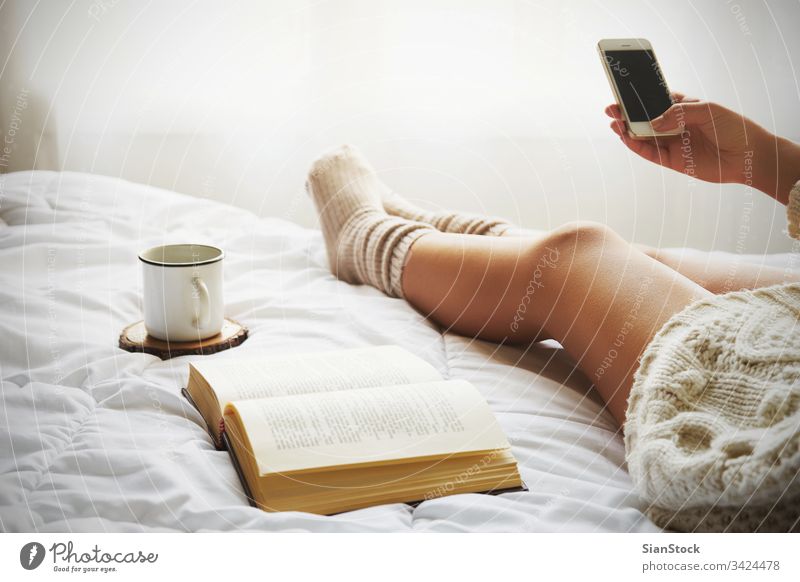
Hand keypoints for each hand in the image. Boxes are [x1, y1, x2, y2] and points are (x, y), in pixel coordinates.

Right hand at [605, 94, 799, 203]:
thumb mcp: (708, 110)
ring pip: (643, 136)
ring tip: (614, 123)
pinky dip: (636, 146)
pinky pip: (649, 153)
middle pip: (644, 118)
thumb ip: (679, 114)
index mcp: (683, 106)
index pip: (656, 100)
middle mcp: (674, 124)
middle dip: (627, 113)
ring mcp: (672, 142)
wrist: (748, 156)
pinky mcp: (672, 160)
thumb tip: (653, 122)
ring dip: (627, 130)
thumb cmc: (733, 127)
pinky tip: (626, 138)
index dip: (639, 97)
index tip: (623, 91)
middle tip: (611, 109)